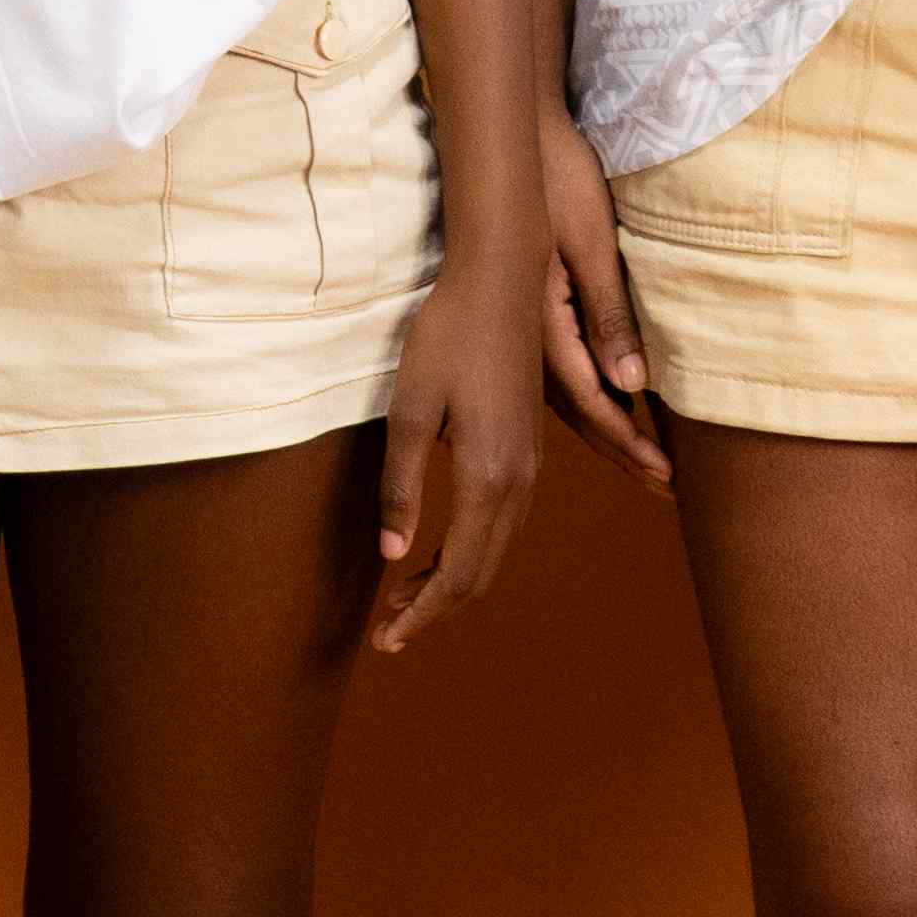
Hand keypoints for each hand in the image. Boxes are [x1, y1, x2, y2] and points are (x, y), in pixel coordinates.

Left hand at [370, 228, 547, 652]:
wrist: (502, 276)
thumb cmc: (447, 334)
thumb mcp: (409, 408)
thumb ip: (402, 485)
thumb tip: (393, 555)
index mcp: (489, 476)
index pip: (459, 572)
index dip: (422, 614)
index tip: (386, 641)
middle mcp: (520, 479)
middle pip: (483, 571)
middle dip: (436, 608)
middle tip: (388, 631)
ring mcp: (530, 463)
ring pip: (497, 549)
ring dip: (454, 580)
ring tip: (405, 597)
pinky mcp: (528, 445)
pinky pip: (504, 520)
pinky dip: (472, 549)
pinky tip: (441, 546)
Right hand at [533, 111, 669, 488]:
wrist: (516, 141)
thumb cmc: (559, 181)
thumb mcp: (590, 244)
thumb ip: (608, 314)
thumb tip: (632, 384)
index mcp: (544, 324)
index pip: (591, 400)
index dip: (628, 441)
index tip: (663, 474)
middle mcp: (529, 338)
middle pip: (579, 411)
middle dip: (623, 450)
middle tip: (664, 485)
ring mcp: (525, 330)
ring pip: (567, 398)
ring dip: (607, 430)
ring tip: (644, 462)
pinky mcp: (528, 317)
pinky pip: (560, 375)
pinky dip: (589, 402)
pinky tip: (608, 407)